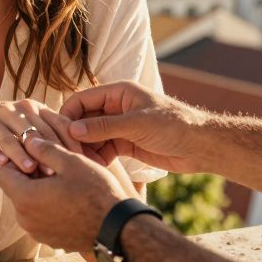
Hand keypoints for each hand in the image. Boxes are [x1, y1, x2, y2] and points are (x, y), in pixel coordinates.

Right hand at [0, 99, 83, 175]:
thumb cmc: (8, 132)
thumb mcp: (29, 129)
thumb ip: (50, 139)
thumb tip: (81, 162)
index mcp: (33, 108)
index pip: (57, 123)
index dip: (69, 141)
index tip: (80, 162)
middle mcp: (14, 109)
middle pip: (34, 131)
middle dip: (46, 151)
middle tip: (56, 171)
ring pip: (10, 138)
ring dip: (21, 154)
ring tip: (30, 169)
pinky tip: (3, 164)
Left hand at [0, 137, 137, 252]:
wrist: (118, 228)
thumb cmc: (95, 192)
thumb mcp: (71, 162)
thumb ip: (44, 149)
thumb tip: (27, 140)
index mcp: (25, 198)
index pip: (3, 173)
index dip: (17, 160)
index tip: (36, 155)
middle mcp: (25, 219)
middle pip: (14, 189)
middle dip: (28, 175)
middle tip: (52, 166)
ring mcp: (37, 232)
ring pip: (28, 204)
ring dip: (39, 191)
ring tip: (63, 182)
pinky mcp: (50, 240)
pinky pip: (40, 218)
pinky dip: (48, 207)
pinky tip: (69, 199)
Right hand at [61, 81, 211, 174]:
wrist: (201, 146)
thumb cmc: (174, 126)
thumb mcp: (136, 124)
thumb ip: (104, 127)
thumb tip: (72, 130)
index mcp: (119, 93)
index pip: (82, 100)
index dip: (68, 115)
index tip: (60, 134)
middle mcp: (117, 108)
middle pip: (84, 119)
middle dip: (74, 135)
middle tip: (66, 153)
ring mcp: (120, 127)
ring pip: (92, 136)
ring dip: (84, 149)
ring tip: (78, 163)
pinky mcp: (126, 144)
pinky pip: (103, 149)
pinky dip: (97, 158)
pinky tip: (93, 168)